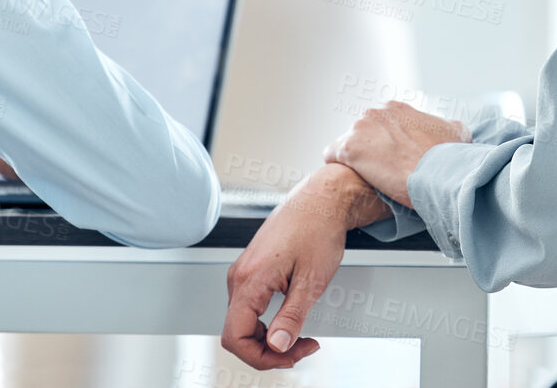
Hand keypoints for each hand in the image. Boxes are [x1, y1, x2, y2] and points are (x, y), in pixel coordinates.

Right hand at [223, 164, 385, 369]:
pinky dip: (266, 323)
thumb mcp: (312, 280)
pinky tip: (288, 321)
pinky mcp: (251, 270)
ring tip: (300, 335)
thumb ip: (292, 316)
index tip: (291, 356)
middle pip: (237, 333)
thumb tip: (278, 346)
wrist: (321, 199)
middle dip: (269, 350)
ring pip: (242, 323)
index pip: (235, 337)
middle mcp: (239, 276)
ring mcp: (243, 272)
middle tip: (303, 347)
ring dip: (268, 338)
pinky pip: (248, 308)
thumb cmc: (318, 228)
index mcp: (249, 279)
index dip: (262, 357)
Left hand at [323, 101, 465, 206]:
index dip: (387, 145)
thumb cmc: (446, 159)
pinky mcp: (349, 148)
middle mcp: (376, 112)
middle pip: (363, 133)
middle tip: (382, 172)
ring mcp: (360, 128)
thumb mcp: (456, 133)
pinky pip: (331, 155)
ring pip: (347, 144)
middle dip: (370, 150)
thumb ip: (448, 127)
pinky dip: (337, 166)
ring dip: (355, 160)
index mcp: (397, 109)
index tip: (393, 159)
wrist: (438, 176)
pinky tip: (348, 178)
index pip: (382, 125)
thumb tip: (451, 130)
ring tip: (365, 179)